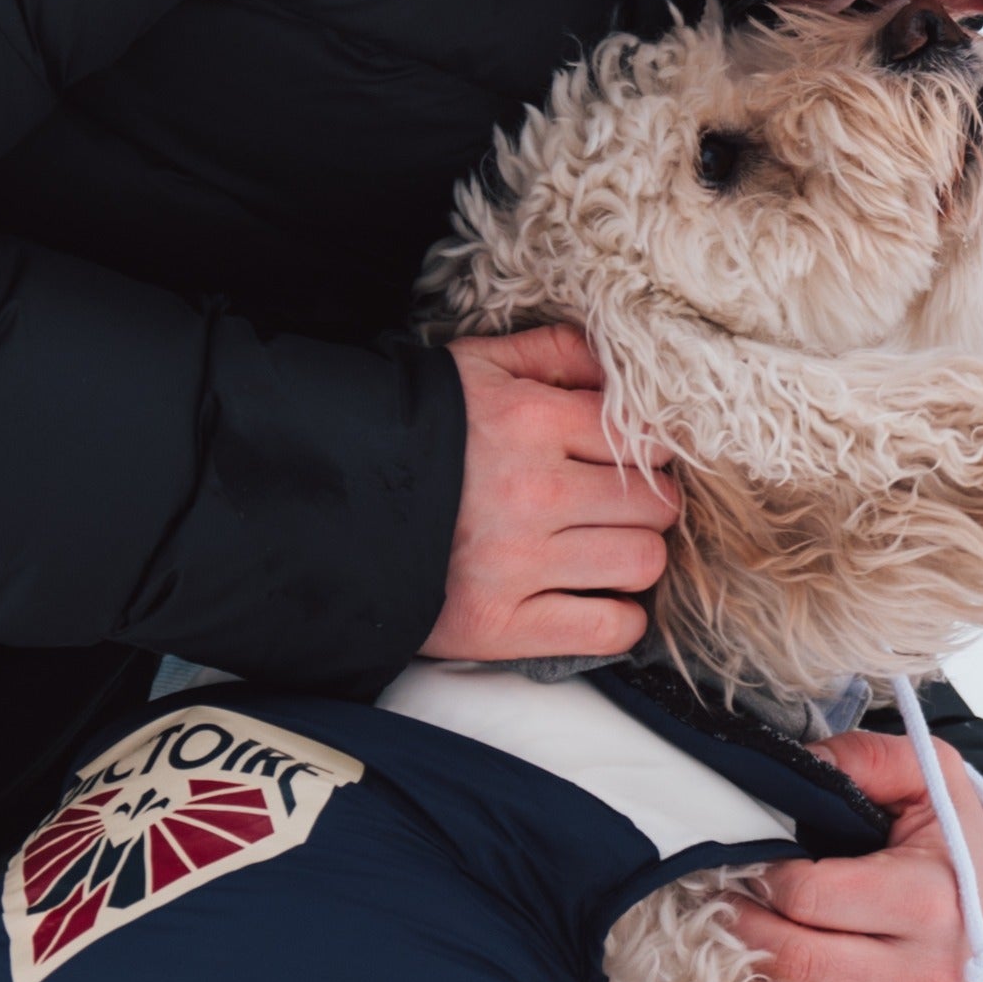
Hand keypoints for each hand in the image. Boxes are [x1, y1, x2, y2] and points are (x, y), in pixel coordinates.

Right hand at [419, 325, 682, 662]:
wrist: (326, 501)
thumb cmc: (414, 430)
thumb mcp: (477, 366)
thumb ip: (555, 352)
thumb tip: (621, 368)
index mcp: (531, 421)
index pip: (648, 438)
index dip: (650, 451)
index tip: (629, 461)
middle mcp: (532, 492)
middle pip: (657, 504)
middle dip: (646, 503)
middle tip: (615, 507)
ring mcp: (518, 564)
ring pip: (643, 562)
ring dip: (633, 557)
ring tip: (602, 550)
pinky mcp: (500, 625)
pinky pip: (609, 629)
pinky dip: (616, 619)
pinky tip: (594, 599)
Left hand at [726, 725, 982, 981]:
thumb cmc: (951, 848)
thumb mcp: (931, 780)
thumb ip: (867, 758)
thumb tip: (798, 762)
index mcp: (933, 903)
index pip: (805, 897)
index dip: (761, 878)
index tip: (744, 868)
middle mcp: (930, 980)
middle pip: (794, 963)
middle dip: (741, 932)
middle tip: (718, 911)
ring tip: (737, 959)